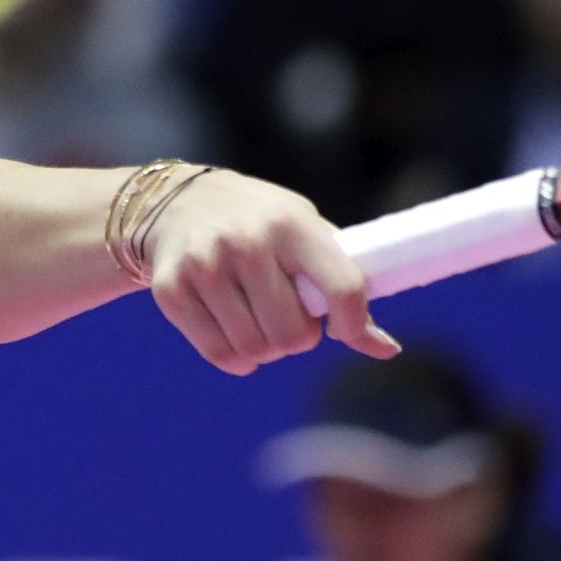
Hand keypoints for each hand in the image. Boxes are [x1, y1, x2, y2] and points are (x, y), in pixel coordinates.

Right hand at [142, 169, 400, 375]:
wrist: (175, 202)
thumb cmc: (260, 223)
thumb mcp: (305, 232)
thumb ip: (344, 282)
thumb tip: (388, 349)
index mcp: (291, 223)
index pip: (342, 287)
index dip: (353, 324)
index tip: (342, 328)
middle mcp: (246, 241)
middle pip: (293, 335)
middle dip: (298, 337)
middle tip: (288, 315)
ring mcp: (204, 265)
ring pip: (256, 349)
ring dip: (265, 348)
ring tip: (258, 318)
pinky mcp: (172, 289)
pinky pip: (219, 354)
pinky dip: (235, 358)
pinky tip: (233, 330)